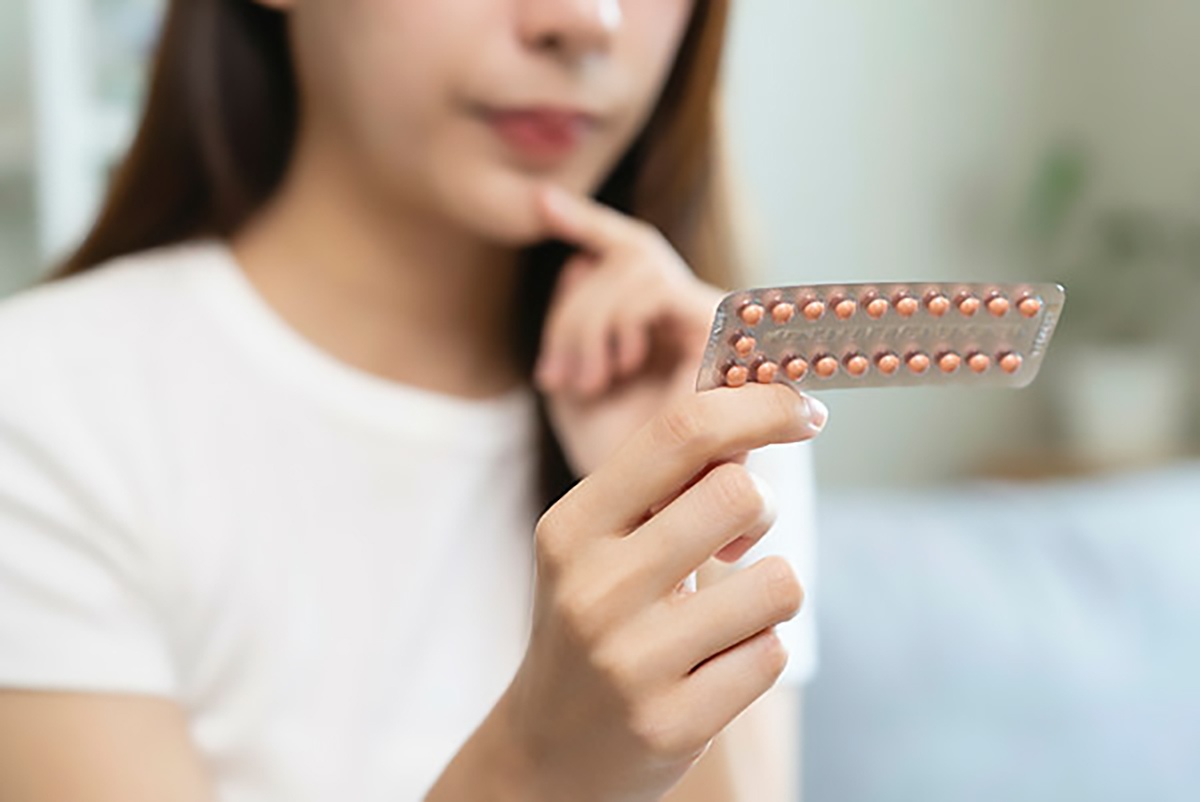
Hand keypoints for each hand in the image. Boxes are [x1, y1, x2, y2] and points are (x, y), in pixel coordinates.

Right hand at [501, 383, 827, 801]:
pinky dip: (759, 650)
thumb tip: (759, 416)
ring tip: (721, 616)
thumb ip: (669, 483)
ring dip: (769, 594)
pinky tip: (712, 666)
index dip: (758, 406)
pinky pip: (772, 652)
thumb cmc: (594, 622)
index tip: (802, 410)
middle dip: (762, 511)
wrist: (548, 750)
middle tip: (738, 539)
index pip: (680, 432)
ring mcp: (631, 660)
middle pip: (739, 494)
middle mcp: (593, 588)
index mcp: (572, 527)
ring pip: (777, 582)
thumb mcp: (603, 544)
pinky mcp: (672, 722)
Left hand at [533, 184, 725, 476]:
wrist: (652, 529)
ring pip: (639, 267)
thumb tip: (577, 263)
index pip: (629, 249)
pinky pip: (656, 288)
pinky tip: (615, 365)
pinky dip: (620, 318)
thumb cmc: (619, 471)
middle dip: (578, 308)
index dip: (590, 221)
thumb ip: (573, 329)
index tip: (542, 203)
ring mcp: (719, 324)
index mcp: (663, 326)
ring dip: (593, 320)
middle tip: (555, 379)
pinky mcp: (726, 334)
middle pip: (633, 252)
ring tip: (587, 385)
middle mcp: (699, 316)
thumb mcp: (576, 396)